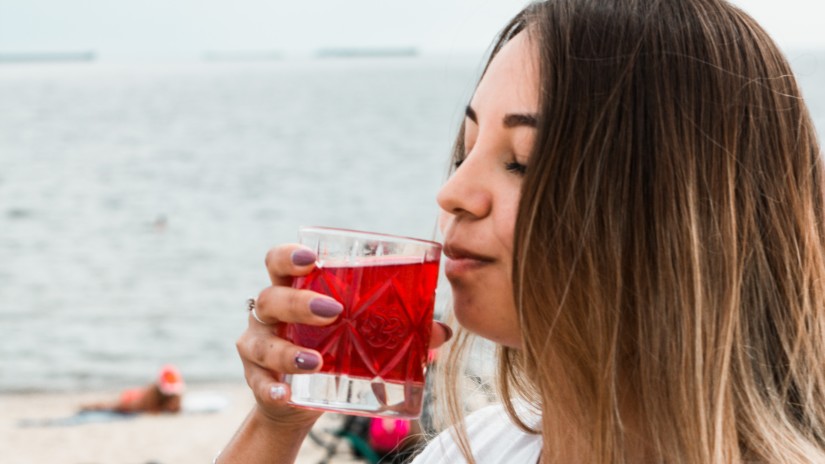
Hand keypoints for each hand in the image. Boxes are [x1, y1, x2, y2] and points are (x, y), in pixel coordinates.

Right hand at [235, 244, 453, 428]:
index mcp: (294, 288)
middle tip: (332, 311)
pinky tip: (285, 392)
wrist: (301, 399)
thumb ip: (398, 330)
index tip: (313, 258)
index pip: (280, 261)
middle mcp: (270, 311)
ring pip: (260, 340)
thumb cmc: (334, 350)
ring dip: (288, 350)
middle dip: (299, 302)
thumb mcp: (360, 336)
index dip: (290, 255)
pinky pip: (257, 380)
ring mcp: (257, 343)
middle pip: (272, 297)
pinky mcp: (255, 376)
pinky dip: (271, 386)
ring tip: (317, 362)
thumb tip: (441, 331)